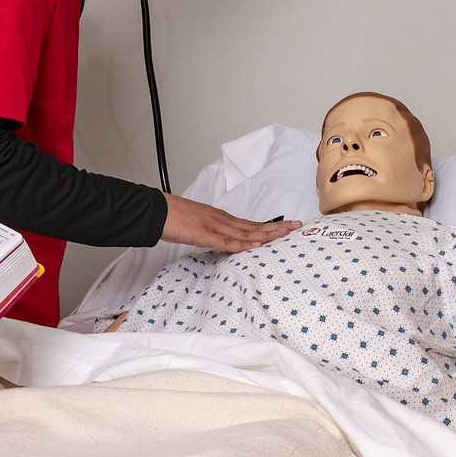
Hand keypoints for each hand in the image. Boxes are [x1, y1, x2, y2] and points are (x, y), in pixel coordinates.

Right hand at [161, 194, 298, 251]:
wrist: (158, 210)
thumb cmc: (175, 218)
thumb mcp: (199, 225)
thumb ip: (214, 233)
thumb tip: (224, 243)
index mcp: (222, 218)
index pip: (251, 224)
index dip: (270, 226)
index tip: (287, 226)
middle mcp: (223, 220)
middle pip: (254, 226)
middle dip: (277, 227)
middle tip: (297, 227)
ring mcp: (215, 226)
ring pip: (245, 232)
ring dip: (266, 234)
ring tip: (284, 234)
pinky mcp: (205, 234)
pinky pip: (227, 241)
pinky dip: (242, 244)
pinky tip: (255, 246)